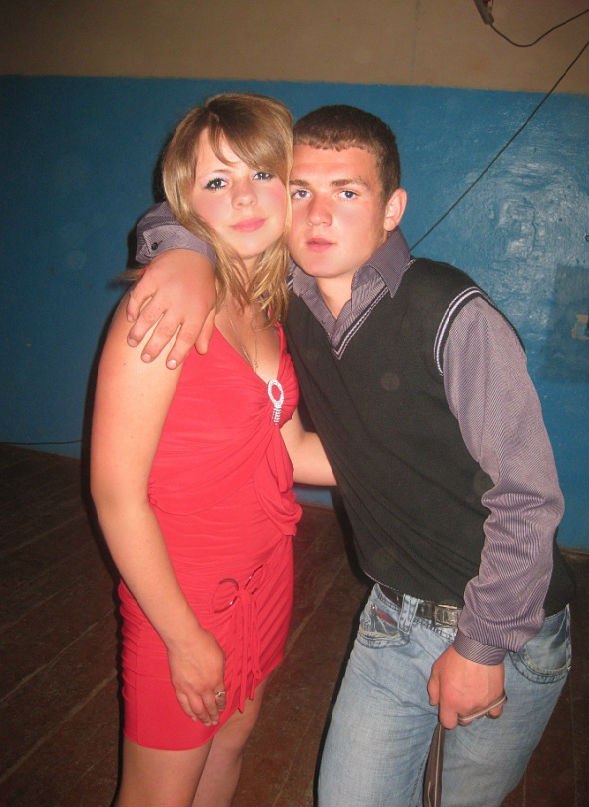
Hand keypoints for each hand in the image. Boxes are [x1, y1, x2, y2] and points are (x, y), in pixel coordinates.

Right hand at [126, 249, 216, 366]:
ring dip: (139, 331)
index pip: (187, 337)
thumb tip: (202, 351)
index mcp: (197, 310)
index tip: (169, 365)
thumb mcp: (209, 305)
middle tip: (145, 358)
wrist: (192, 252)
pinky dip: (133, 308)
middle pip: (165, 330)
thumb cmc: (201, 284)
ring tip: (132, 343)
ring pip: (149, 316)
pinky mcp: (151, 278)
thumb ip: (205, 329)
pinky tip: (130, 319)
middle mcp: (181, 301)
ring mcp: (165, 289)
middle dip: (154, 347)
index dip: (178, 353)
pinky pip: (139, 296)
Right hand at [167, 628, 225, 725]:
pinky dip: (189, 713)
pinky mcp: (179, 687)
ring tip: (206, 724)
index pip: (221, 697)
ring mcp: (190, 689)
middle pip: (210, 706)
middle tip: (215, 722)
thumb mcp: (220, 655)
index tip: (222, 708)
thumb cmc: (204, 643)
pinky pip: (184, 704)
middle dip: (214, 715)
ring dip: (203, 718)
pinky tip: (192, 717)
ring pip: (198, 709)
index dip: (222, 704)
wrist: (185, 640)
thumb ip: (220, 669)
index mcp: (216, 680)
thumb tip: (219, 676)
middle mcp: (204, 688)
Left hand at [427, 646, 504, 728]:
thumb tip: (434, 703)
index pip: (448, 723)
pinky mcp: (496, 699)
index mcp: (450, 702)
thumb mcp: (436, 670)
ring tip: (474, 692)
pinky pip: (495, 712)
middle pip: (465, 721)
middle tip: (462, 697)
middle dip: (461, 713)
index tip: (449, 708)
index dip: (448, 716)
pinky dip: (491, 709)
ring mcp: (483, 705)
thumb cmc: (455, 658)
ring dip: (475, 708)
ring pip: (479, 715)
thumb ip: (433, 689)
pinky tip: (487, 699)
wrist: (478, 648)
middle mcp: (467, 707)